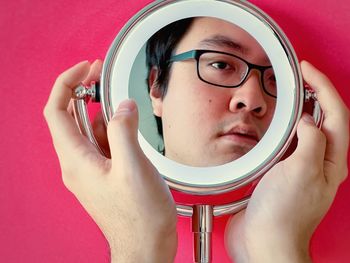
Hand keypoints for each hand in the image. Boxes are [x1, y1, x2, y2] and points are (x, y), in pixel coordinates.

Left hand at [44, 60, 177, 262]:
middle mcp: (78, 164)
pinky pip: (101, 143)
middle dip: (82, 91)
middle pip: (69, 118)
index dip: (66, 84)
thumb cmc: (140, 218)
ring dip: (98, 110)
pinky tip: (124, 124)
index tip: (84, 69)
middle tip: (98, 74)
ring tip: (116, 98)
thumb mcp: (133, 169)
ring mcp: (90, 170)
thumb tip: (123, 107)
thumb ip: (124, 131)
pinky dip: (110, 128)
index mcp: (76, 161)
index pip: (56, 112)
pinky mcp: (104, 173)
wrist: (145, 246)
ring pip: (86, 130)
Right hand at [225, 61, 348, 261]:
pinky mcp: (282, 173)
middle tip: (300, 77)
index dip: (323, 87)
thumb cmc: (284, 213)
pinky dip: (283, 127)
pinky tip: (273, 125)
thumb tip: (307, 120)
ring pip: (306, 130)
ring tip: (289, 94)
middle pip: (326, 119)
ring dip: (300, 109)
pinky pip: (287, 143)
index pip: (336, 113)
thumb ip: (310, 139)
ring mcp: (300, 168)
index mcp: (331, 161)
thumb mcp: (302, 170)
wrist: (264, 241)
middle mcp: (319, 163)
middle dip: (316, 93)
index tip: (308, 69)